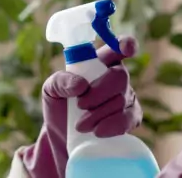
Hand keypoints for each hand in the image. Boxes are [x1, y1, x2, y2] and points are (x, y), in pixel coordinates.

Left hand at [20, 36, 140, 177]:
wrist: (63, 137)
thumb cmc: (60, 106)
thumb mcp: (51, 89)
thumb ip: (60, 81)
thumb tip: (81, 85)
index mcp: (100, 61)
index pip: (117, 47)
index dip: (126, 44)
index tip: (126, 49)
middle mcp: (117, 76)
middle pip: (120, 76)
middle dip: (99, 92)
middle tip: (80, 105)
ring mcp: (127, 96)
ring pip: (122, 100)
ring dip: (99, 113)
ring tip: (81, 125)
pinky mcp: (130, 117)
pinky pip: (129, 118)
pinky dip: (113, 125)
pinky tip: (98, 131)